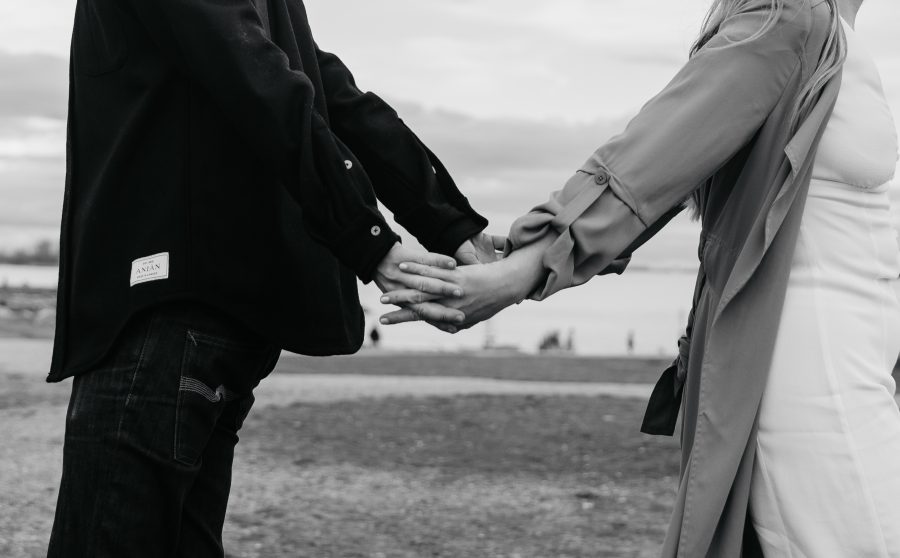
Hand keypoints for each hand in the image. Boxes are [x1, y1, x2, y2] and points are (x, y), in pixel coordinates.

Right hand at [378, 237, 552, 330]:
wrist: (508, 287)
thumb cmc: (492, 300)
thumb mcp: (476, 314)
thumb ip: (460, 319)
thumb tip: (453, 328)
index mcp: (451, 315)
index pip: (422, 317)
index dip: (403, 318)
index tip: (385, 321)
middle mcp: (450, 306)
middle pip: (418, 307)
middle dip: (397, 308)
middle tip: (380, 309)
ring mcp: (452, 291)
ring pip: (422, 290)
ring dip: (403, 289)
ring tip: (386, 290)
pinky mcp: (457, 277)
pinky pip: (433, 271)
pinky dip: (417, 268)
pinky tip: (403, 266)